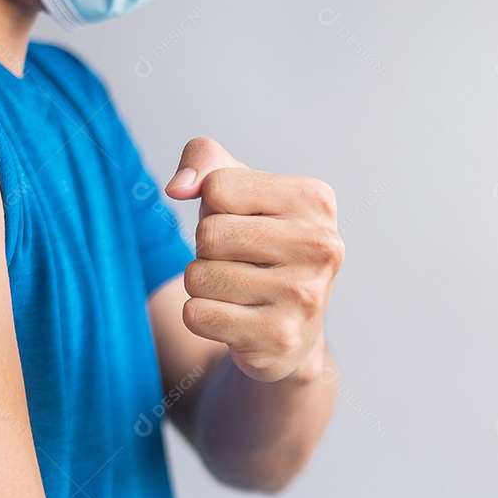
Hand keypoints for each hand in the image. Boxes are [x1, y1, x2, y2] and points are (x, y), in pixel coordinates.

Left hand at [164, 138, 343, 382]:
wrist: (292, 332)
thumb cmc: (262, 249)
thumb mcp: (240, 192)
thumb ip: (205, 162)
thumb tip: (177, 188)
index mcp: (314, 200)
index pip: (217, 187)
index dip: (214, 208)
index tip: (244, 225)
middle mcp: (319, 245)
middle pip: (208, 233)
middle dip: (207, 250)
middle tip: (239, 263)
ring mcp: (303, 294)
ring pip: (198, 276)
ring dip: (203, 285)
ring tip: (238, 290)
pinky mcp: (279, 335)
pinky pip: (197, 315)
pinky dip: (202, 317)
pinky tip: (236, 318)